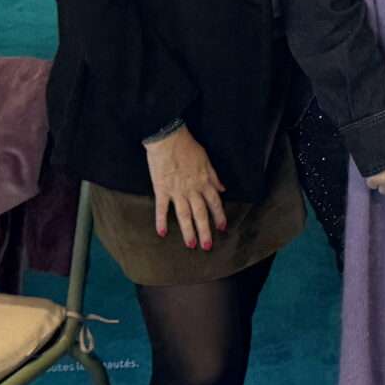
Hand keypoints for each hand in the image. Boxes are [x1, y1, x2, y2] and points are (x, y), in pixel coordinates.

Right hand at [144, 125, 226, 249]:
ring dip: (188, 231)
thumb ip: (214, 176)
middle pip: (201, 213)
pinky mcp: (161, 190)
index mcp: (204, 181)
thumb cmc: (187, 146)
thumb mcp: (206, 160)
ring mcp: (177, 191)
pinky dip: (161, 221)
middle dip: (205, 230)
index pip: (214, 202)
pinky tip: (162, 233)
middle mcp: (192, 189)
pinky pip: (162, 208)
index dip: (219, 216)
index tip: (222, 227)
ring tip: (191, 244)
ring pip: (184, 215)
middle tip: (207, 246)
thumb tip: (223, 188)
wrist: (168, 138)